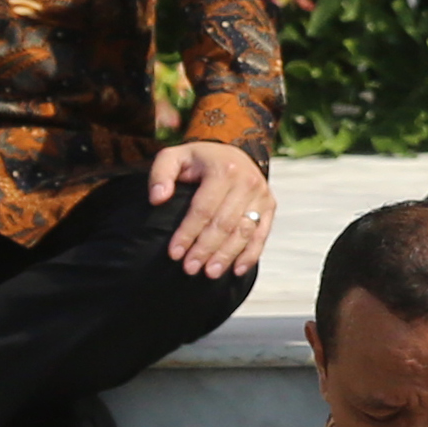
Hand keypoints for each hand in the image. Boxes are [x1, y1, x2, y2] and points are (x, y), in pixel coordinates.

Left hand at [147, 139, 275, 280]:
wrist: (233, 153)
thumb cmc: (199, 160)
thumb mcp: (175, 157)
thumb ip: (161, 174)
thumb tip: (157, 198)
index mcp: (223, 170)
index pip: (203, 208)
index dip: (188, 233)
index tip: (174, 253)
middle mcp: (247, 181)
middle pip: (224, 223)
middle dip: (205, 249)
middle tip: (189, 268)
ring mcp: (261, 195)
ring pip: (244, 232)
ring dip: (226, 255)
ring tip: (209, 273)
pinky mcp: (269, 206)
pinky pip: (261, 235)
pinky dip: (250, 255)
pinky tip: (236, 270)